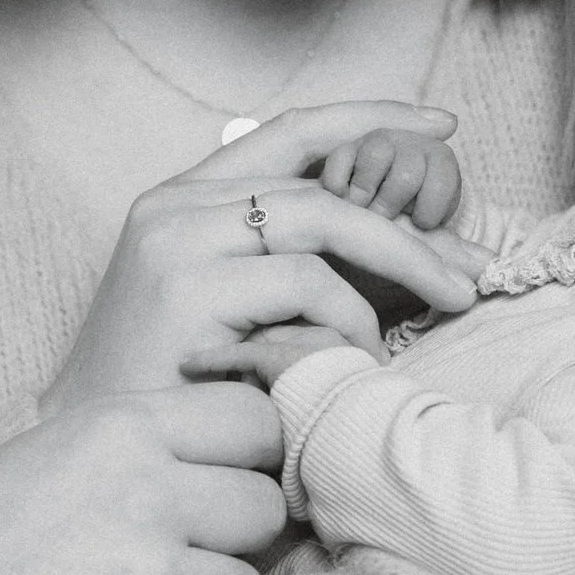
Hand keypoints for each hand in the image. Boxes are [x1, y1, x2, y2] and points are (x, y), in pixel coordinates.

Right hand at [0, 382, 283, 574]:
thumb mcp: (48, 459)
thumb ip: (143, 449)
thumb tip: (249, 459)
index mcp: (118, 429)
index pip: (255, 422)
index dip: (247, 464)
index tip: (216, 496)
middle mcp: (144, 492)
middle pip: (264, 510)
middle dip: (228, 545)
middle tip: (157, 571)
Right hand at [50, 104, 479, 408]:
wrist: (98, 457)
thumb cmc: (180, 396)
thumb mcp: (242, 309)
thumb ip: (301, 264)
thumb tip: (419, 247)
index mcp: (185, 198)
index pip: (291, 132)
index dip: (370, 117)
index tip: (440, 126)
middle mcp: (174, 206)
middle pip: (323, 185)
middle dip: (411, 223)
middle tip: (476, 267)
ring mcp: (175, 243)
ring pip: (323, 222)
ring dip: (403, 264)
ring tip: (450, 303)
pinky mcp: (184, 291)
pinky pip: (305, 284)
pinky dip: (349, 320)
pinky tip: (359, 361)